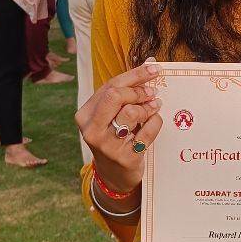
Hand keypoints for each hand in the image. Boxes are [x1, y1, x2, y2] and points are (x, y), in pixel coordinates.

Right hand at [74, 61, 162, 194]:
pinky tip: (153, 121)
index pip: (110, 86)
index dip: (135, 75)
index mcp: (85, 115)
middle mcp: (92, 130)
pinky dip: (155, 122)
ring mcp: (108, 146)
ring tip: (153, 107)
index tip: (153, 69)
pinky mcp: (125, 158)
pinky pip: (147, 131)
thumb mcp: (110, 115)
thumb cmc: (114, 137)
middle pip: (116, 96)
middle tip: (152, 93)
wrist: (115, 175)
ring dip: (148, 107)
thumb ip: (123, 94)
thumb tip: (149, 66)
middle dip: (138, 91)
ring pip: (131, 112)